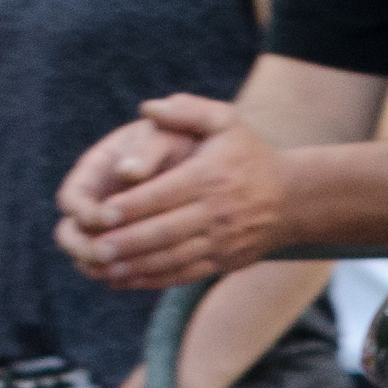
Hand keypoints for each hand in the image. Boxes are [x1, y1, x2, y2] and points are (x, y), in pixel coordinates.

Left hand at [55, 97, 286, 286]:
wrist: (293, 198)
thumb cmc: (250, 155)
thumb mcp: (225, 121)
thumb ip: (186, 110)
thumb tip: (147, 108)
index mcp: (208, 178)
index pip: (162, 195)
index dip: (130, 206)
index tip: (99, 213)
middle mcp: (214, 213)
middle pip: (164, 231)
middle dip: (127, 242)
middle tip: (94, 247)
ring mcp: (220, 242)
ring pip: (172, 258)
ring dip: (137, 266)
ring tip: (104, 267)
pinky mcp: (223, 262)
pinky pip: (185, 274)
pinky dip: (155, 279)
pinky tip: (128, 279)